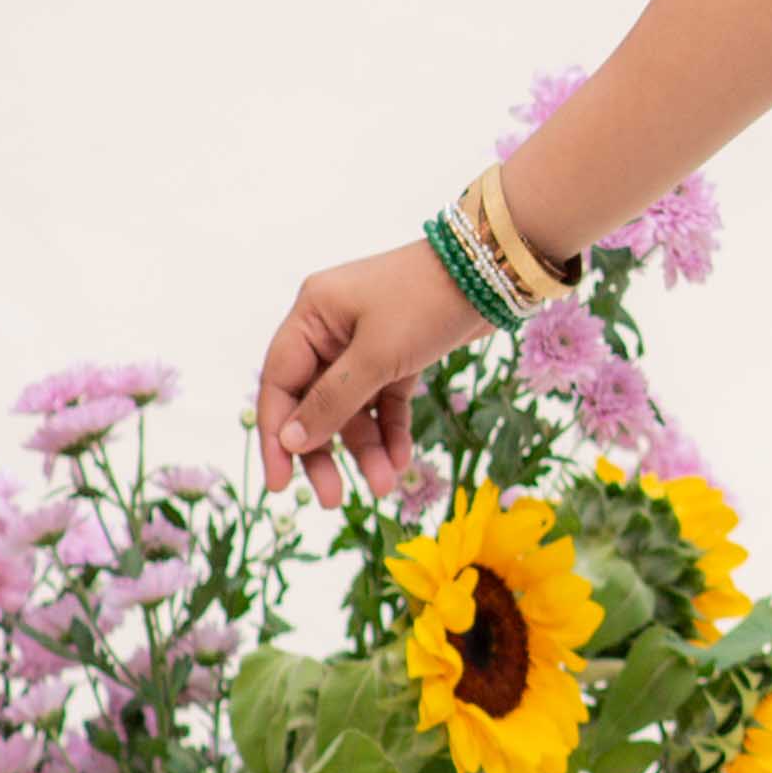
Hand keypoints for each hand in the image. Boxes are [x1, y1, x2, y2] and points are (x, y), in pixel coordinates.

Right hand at [256, 240, 487, 508]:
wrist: (494, 272)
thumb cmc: (426, 302)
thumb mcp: (376, 356)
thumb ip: (332, 400)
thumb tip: (290, 442)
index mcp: (311, 316)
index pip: (279, 384)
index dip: (277, 436)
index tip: (281, 484)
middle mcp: (331, 328)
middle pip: (315, 401)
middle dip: (325, 451)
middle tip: (332, 500)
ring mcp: (365, 342)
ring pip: (354, 407)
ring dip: (367, 448)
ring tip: (386, 487)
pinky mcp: (400, 353)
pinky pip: (386, 400)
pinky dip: (391, 429)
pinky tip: (401, 461)